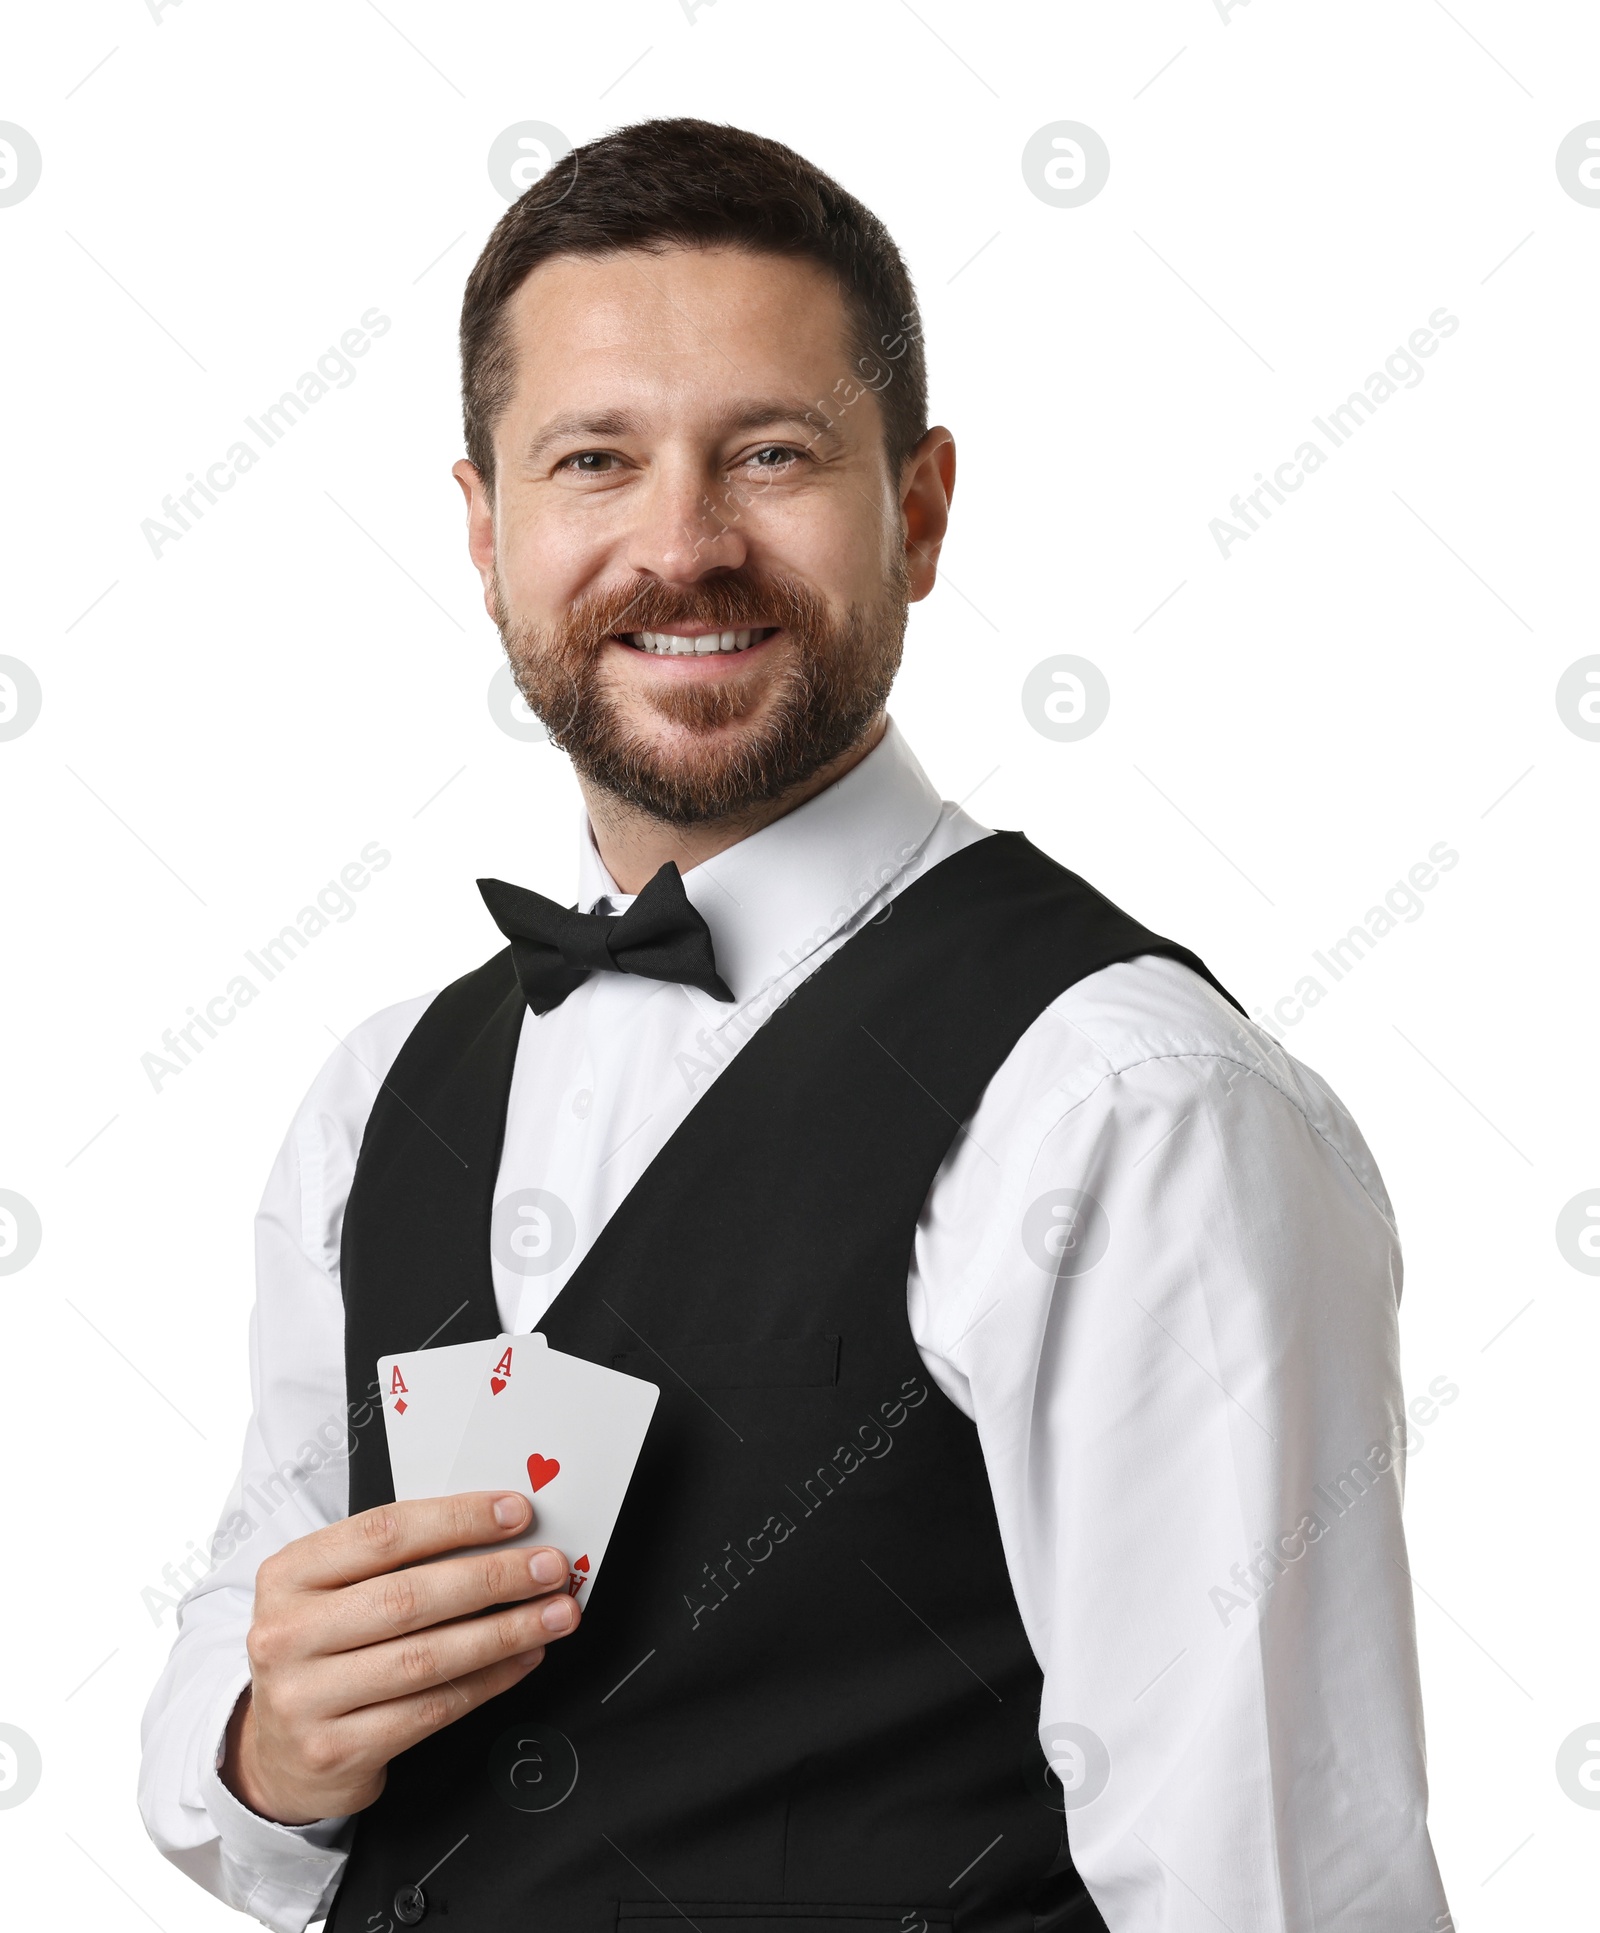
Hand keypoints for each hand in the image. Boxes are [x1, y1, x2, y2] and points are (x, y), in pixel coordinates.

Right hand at [221, 1492, 577, 1824]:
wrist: (277, 1753)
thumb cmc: (323, 1651)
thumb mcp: (333, 1592)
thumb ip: (398, 1559)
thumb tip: (497, 1530)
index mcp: (288, 1575)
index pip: (383, 1533)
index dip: (457, 1519)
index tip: (516, 1513)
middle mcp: (287, 1634)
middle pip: (409, 1597)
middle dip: (493, 1577)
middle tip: (549, 1567)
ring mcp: (306, 1698)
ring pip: (426, 1658)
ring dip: (504, 1632)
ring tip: (554, 1614)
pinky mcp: (335, 1751)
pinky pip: (431, 1710)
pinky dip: (488, 1681)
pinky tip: (522, 1659)